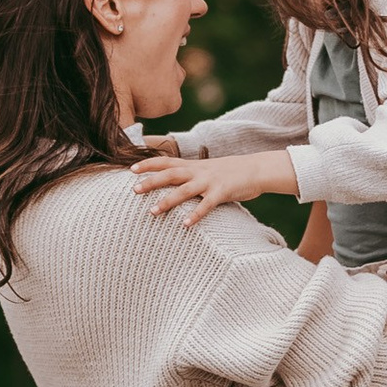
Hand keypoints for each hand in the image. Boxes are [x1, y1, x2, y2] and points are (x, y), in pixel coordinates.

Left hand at [132, 149, 297, 222]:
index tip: (130, 169)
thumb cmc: (229, 172)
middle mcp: (198, 171)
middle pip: (170, 174)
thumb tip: (173, 184)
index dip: (148, 164)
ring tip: (152, 212)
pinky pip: (206, 205)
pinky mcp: (222, 192)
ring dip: (167, 201)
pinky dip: (196, 215)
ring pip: (184, 190)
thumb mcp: (206, 169)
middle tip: (133, 190)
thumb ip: (190, 175)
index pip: (166, 161)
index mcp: (193, 165)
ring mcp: (210, 181)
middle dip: (151, 181)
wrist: (256, 168)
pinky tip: (186, 225)